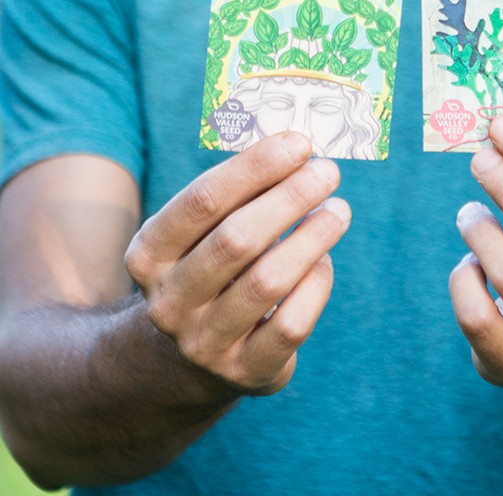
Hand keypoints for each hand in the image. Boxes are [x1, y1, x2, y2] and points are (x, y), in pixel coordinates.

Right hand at [124, 133, 348, 394]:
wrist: (186, 361)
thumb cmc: (210, 272)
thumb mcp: (202, 235)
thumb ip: (241, 196)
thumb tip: (298, 150)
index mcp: (150, 255)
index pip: (203, 201)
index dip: (255, 167)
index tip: (299, 143)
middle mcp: (170, 302)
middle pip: (236, 239)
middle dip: (290, 197)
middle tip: (327, 172)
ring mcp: (205, 342)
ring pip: (268, 282)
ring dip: (312, 237)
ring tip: (338, 210)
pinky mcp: (246, 372)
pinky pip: (291, 323)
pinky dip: (316, 284)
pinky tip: (324, 260)